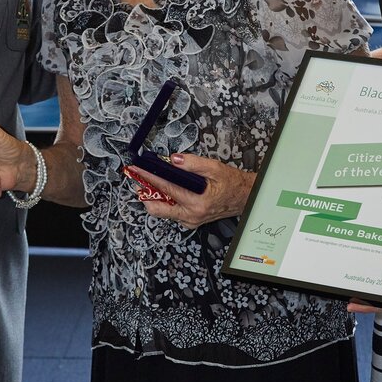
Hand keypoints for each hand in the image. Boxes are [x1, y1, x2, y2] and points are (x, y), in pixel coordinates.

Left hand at [128, 152, 254, 228]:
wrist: (244, 197)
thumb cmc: (232, 184)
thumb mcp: (214, 168)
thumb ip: (193, 163)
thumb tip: (174, 160)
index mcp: (197, 202)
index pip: (166, 188)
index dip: (149, 177)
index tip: (137, 169)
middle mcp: (191, 215)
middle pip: (157, 209)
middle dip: (144, 193)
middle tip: (138, 178)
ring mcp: (190, 221)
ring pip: (162, 212)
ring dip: (154, 196)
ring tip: (149, 181)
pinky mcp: (190, 222)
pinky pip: (171, 213)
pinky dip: (165, 201)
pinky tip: (165, 189)